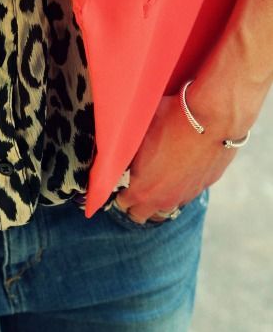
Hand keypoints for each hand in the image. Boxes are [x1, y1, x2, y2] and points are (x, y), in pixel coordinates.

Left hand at [115, 93, 237, 222]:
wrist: (214, 116)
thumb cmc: (171, 121)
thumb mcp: (137, 135)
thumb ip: (125, 155)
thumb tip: (117, 158)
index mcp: (141, 191)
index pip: (122, 204)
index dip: (118, 193)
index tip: (118, 185)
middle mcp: (163, 200)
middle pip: (141, 215)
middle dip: (134, 205)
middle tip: (133, 188)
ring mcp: (185, 195)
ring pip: (166, 209)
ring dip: (157, 200)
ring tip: (155, 184)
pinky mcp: (203, 185)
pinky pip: (186, 194)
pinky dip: (179, 188)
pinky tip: (178, 172)